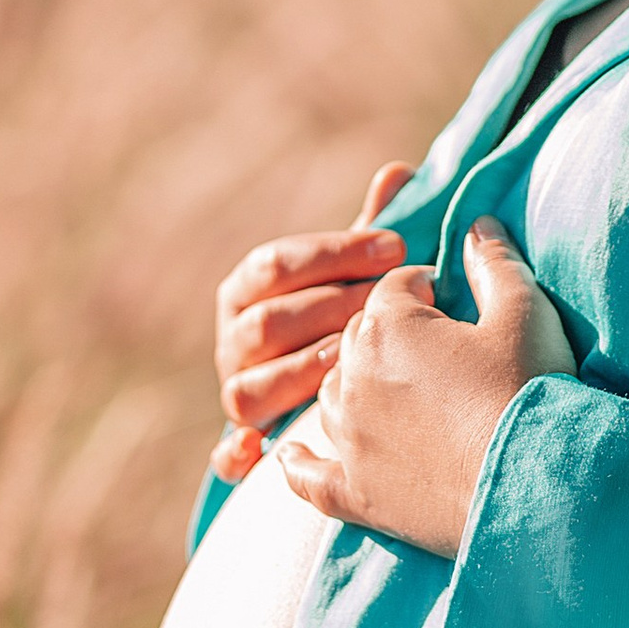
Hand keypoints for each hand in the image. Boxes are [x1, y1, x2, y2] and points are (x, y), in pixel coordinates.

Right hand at [209, 160, 415, 483]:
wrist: (341, 392)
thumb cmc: (349, 317)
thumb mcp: (357, 275)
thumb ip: (371, 231)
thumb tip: (399, 172)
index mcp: (248, 289)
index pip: (276, 264)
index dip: (336, 253)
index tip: (398, 247)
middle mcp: (233, 341)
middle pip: (265, 325)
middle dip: (328, 312)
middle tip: (389, 307)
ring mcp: (235, 393)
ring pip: (249, 388)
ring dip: (302, 374)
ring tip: (356, 362)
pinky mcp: (242, 445)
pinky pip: (229, 456)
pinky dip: (240, 455)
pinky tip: (264, 449)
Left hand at [273, 219, 575, 555]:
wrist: (535, 485)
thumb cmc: (530, 391)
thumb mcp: (524, 313)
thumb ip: (494, 264)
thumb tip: (478, 226)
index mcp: (387, 325)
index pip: (396, 288)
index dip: (429, 290)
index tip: (458, 305)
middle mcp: (352, 377)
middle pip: (357, 337)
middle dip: (391, 335)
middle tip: (439, 350)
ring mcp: (348, 439)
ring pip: (330, 395)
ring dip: (353, 386)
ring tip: (389, 391)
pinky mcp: (354, 493)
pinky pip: (308, 475)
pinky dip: (297, 463)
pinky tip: (287, 455)